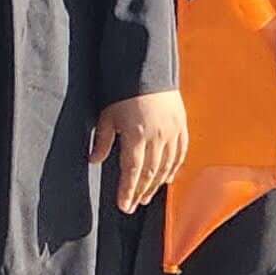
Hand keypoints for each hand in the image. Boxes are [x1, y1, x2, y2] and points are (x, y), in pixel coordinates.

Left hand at [89, 91, 190, 214]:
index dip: (127, 191)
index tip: (123, 206)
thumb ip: (103, 141)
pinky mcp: (181, 127)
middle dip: (140, 192)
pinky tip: (167, 180)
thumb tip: (93, 161)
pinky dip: (173, 170)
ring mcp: (172, 133)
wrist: (148, 69)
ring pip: (166, 167)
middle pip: (150, 173)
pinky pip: (180, 155)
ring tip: (146, 197)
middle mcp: (157, 138)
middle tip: (133, 205)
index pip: (132, 171)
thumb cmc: (124, 92)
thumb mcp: (108, 115)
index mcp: (137, 136)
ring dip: (155, 185)